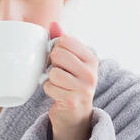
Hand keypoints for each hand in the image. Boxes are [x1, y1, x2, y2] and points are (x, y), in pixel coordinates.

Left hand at [43, 21, 96, 139]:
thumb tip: (53, 23)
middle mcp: (91, 73)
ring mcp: (83, 88)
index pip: (66, 40)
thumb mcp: (71, 62)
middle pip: (58, 54)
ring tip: (58, 84)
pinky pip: (49, 87)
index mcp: (91, 59)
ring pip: (53, 72)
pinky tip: (57, 94)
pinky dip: (49, 90)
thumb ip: (63, 42)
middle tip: (57, 72)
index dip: (56, 47)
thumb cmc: (71, 85)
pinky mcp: (73, 101)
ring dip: (50, 79)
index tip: (59, 59)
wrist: (75, 116)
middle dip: (52, 63)